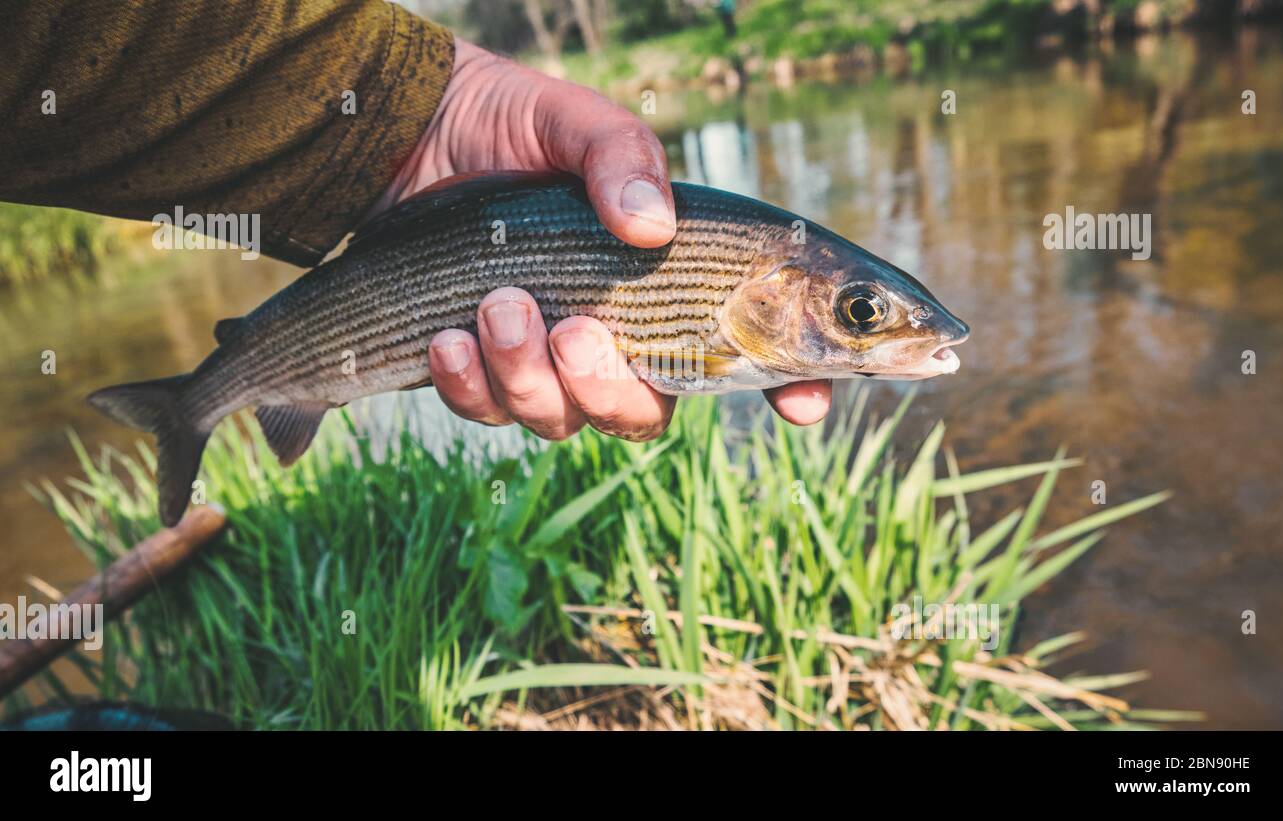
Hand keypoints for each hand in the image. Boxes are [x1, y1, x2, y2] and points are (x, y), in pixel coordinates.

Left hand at [378, 39, 831, 440]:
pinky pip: (487, 412)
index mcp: (668, 284)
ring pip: (561, 420)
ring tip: (498, 306)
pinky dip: (469, 385)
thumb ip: (621, 157)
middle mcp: (618, 339)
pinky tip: (447, 339)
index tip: (804, 405)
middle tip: (574, 331)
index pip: (752, 352)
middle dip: (609, 388)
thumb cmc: (514, 126)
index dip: (793, 386)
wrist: (413, 135)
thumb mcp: (576, 121)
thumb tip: (651, 226)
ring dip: (528, 377)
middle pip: (642, 414)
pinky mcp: (482, 372)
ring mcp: (549, 364)